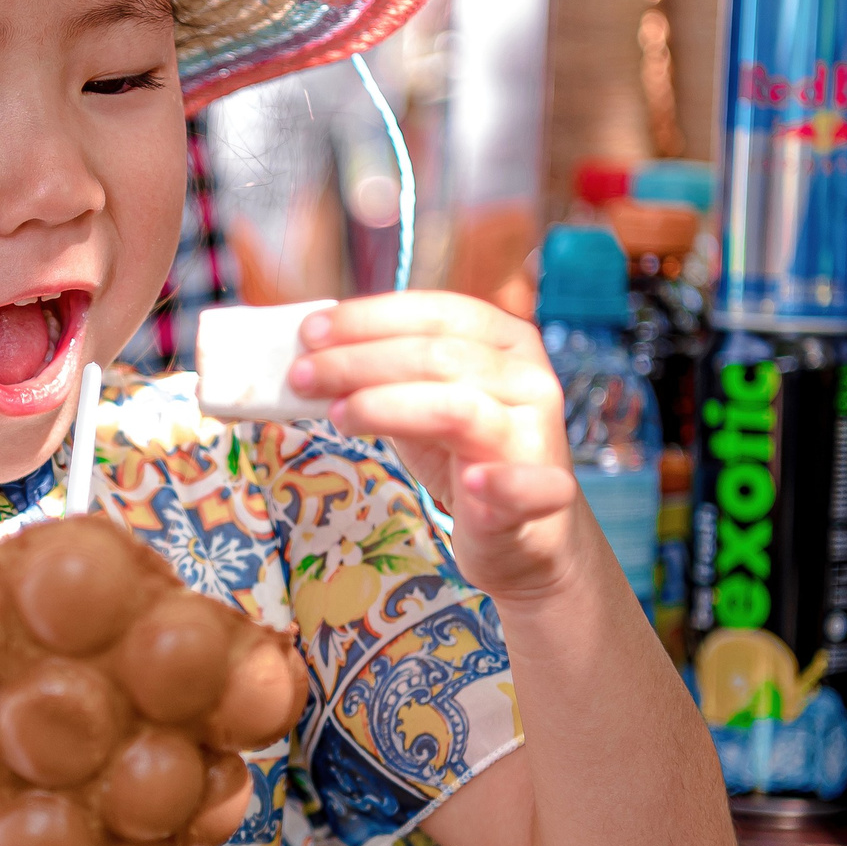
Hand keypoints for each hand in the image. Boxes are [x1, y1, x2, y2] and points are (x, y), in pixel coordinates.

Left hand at [286, 291, 584, 600]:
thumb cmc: (466, 456)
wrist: (522, 533)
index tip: (310, 331)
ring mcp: (537, 433)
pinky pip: (527, 485)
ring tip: (338, 417)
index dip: (370, 317)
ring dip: (388, 407)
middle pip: (437, 356)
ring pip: (459, 408)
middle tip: (301, 375)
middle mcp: (529, 377)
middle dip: (359, 361)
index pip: (435, 312)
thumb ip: (382, 376)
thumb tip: (311, 355)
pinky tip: (471, 484)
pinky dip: (499, 483)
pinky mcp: (545, 494)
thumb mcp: (421, 402)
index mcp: (504, 339)